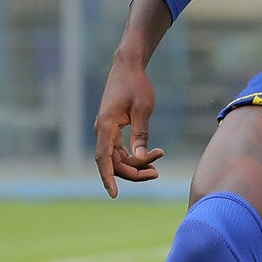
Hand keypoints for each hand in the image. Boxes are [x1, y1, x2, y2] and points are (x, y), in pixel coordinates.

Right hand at [93, 53, 164, 195]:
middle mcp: (102, 131)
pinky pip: (121, 150)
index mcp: (106, 126)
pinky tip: (152, 153)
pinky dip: (135, 155)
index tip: (114, 194)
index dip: (108, 178)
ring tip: (159, 159)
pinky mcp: (113, 129)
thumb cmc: (136, 85)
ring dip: (136, 163)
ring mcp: (106, 131)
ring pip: (118, 158)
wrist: (128, 67)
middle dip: (135, 171)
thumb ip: (141, 134)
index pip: (104, 160)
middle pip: (114, 163)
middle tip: (157, 172)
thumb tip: (140, 158)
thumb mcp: (143, 110)